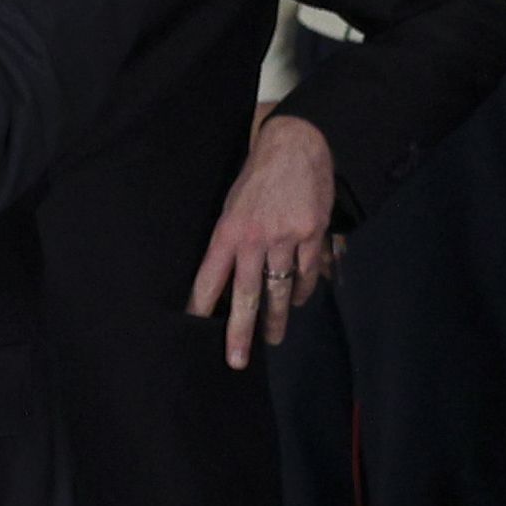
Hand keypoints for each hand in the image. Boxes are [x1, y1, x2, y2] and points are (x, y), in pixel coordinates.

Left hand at [190, 112, 338, 369]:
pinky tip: (297, 300)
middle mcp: (256, 239)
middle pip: (246, 295)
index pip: (210, 277)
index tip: (194, 330)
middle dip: (241, 331)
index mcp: (229, 230)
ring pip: (279, 290)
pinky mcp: (312, 236)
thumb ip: (231, 240)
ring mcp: (286, 239)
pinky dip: (301, 289)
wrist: (297, 145)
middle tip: (237, 360)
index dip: (201, 305)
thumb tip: (227, 278)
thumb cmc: (258, 175)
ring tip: (273, 339)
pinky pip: (305, 273)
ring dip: (277, 318)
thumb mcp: (233, 204)